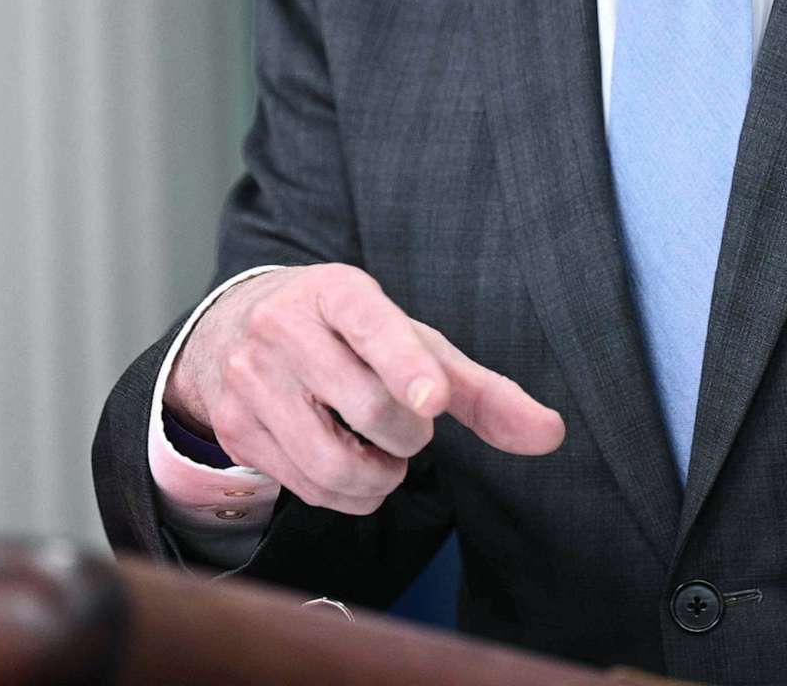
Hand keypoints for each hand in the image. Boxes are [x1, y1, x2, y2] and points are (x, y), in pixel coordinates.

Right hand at [167, 264, 565, 514]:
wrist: (237, 326)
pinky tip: (352, 468)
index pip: (371, 325)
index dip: (405, 364)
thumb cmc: (347, 336)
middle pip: (366, 407)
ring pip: (331, 461)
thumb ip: (481, 390)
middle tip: (413, 426)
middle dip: (408, 435)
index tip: (432, 401)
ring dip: (379, 477)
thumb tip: (551, 435)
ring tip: (385, 455)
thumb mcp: (411, 343)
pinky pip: (307, 488)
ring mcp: (251, 379)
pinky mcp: (235, 427)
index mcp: (336, 291)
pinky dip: (347, 495)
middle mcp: (283, 327)